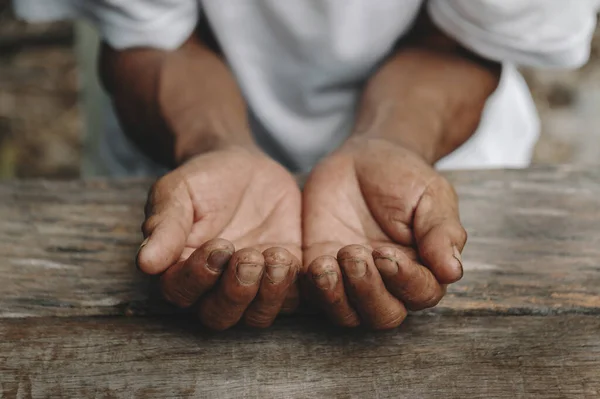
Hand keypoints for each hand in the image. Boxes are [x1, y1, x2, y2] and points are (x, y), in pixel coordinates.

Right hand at [136, 145, 301, 329]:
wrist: (243, 166)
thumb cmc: (202, 180)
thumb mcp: (177, 192)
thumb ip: (164, 225)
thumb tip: (145, 263)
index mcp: (179, 270)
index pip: (181, 292)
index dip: (199, 276)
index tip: (218, 245)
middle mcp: (214, 287)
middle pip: (220, 315)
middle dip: (236, 292)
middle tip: (248, 255)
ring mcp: (252, 286)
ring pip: (257, 316)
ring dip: (269, 294)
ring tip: (276, 256)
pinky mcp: (284, 277)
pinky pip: (293, 298)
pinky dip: (294, 286)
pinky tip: (292, 257)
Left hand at [302, 137, 465, 328]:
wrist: (363, 157)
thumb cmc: (404, 176)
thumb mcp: (431, 194)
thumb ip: (442, 231)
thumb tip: (453, 271)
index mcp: (423, 268)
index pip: (421, 293)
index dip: (405, 280)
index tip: (386, 252)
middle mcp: (388, 283)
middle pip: (384, 315)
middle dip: (368, 292)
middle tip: (355, 254)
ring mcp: (351, 280)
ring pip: (348, 314)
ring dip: (337, 295)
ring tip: (328, 262)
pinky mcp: (320, 269)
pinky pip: (314, 295)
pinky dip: (312, 288)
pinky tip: (313, 264)